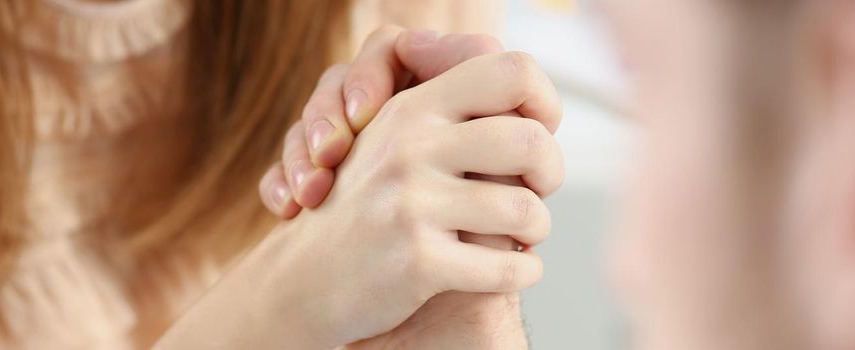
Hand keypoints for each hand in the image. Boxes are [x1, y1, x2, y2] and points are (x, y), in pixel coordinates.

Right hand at [266, 50, 560, 346]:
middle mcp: (409, 147)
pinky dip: (523, 272)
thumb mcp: (395, 142)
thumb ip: (452, 117)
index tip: (539, 134)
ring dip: (537, 229)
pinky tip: (516, 270)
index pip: (511, 72)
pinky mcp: (417, 260)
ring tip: (524, 236)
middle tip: (539, 190)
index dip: (543, 104)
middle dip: (550, 173)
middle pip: (530, 141)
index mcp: (411, 107)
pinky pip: (508, 266)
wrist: (304, 279)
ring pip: (526, 210)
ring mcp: (410, 204)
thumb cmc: (368, 208)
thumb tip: (537, 114)